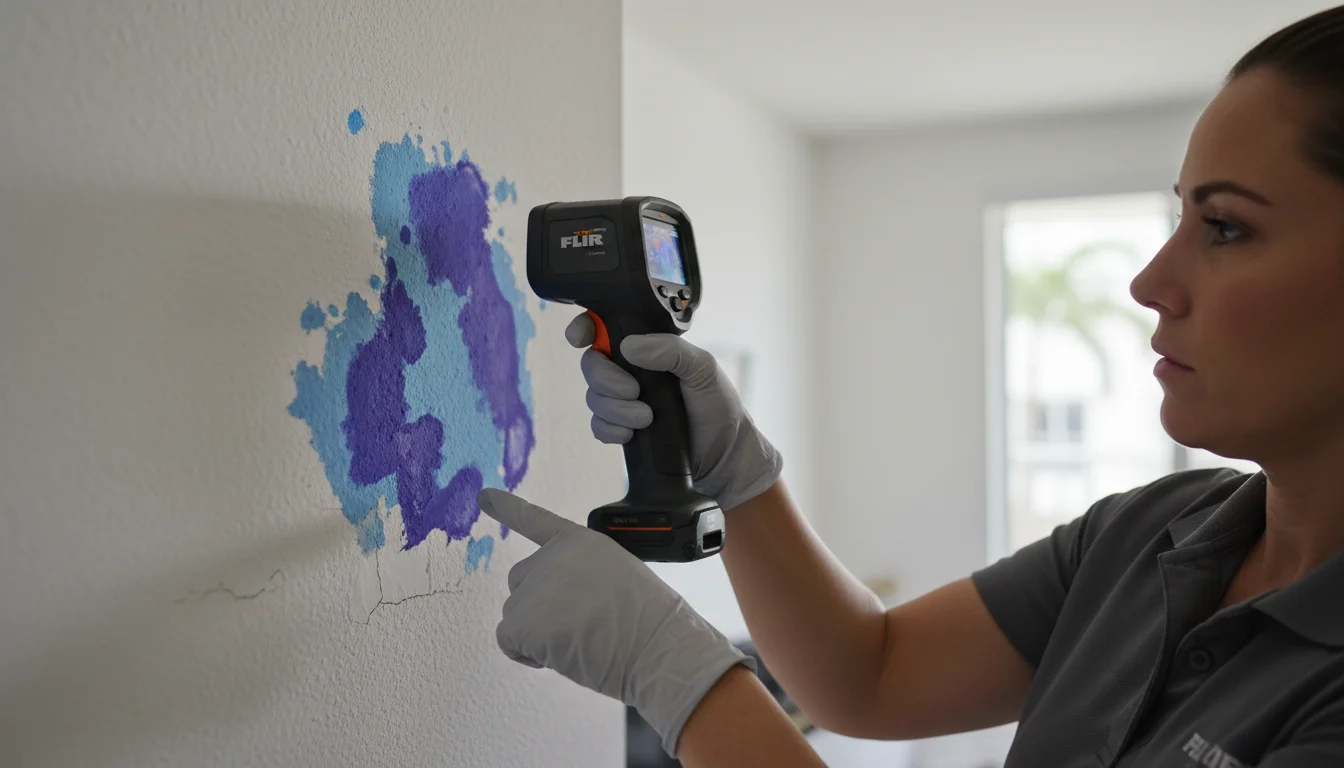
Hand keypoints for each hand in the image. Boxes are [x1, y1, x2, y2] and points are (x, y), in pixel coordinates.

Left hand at [477, 488, 755, 756]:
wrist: (656, 646)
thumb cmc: (647, 623)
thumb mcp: (617, 578)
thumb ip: (581, 578)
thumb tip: (556, 609)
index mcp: (580, 542)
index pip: (536, 520)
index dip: (507, 508)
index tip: (482, 496)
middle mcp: (552, 556)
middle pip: (521, 582)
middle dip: (537, 607)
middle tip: (577, 627)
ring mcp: (536, 586)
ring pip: (515, 616)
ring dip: (538, 635)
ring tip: (580, 642)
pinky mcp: (523, 619)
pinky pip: (508, 641)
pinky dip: (527, 655)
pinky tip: (560, 656)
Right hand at [566, 314, 782, 511]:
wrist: (723, 455)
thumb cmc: (718, 406)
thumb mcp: (703, 368)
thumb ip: (671, 350)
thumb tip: (629, 346)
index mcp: (650, 348)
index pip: (606, 327)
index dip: (585, 328)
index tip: (580, 337)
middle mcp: (632, 371)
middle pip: (592, 364)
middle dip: (607, 379)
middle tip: (634, 391)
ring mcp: (624, 401)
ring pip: (594, 397)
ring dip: (616, 409)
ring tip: (646, 418)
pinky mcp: (622, 429)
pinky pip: (598, 425)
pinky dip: (612, 429)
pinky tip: (632, 434)